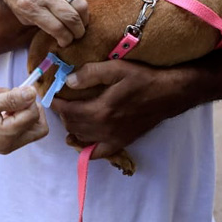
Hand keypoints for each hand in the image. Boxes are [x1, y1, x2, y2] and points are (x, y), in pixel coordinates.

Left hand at [0, 0, 87, 46]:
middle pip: (71, 18)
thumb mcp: (20, 14)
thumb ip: (39, 24)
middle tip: (76, 36)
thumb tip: (58, 35)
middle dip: (77, 32)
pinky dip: (81, 8)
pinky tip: (79, 13)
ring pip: (80, 6)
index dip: (65, 39)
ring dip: (84, 20)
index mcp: (30, 7)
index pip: (57, 28)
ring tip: (81, 26)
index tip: (65, 43)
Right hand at [0, 86, 47, 154]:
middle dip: (32, 107)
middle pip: (40, 127)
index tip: (12, 89)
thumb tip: (33, 92)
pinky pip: (20, 129)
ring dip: (22, 109)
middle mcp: (11, 144)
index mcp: (7, 135)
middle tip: (15, 95)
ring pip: (31, 127)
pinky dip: (15, 115)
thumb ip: (12, 98)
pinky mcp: (4, 143)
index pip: (33, 114)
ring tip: (1, 97)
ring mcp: (8, 145)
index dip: (27, 98)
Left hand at [50, 61, 181, 160]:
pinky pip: (98, 152)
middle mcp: (105, 129)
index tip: (52, 96)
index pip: (68, 112)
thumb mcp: (117, 68)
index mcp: (101, 111)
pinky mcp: (121, 143)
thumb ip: (91, 73)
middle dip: (63, 114)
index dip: (57, 104)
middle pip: (72, 126)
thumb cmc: (142, 79)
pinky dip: (86, 147)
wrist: (168, 94)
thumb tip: (68, 80)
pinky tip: (82, 139)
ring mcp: (113, 139)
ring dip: (72, 127)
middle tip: (61, 102)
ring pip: (82, 138)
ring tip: (70, 114)